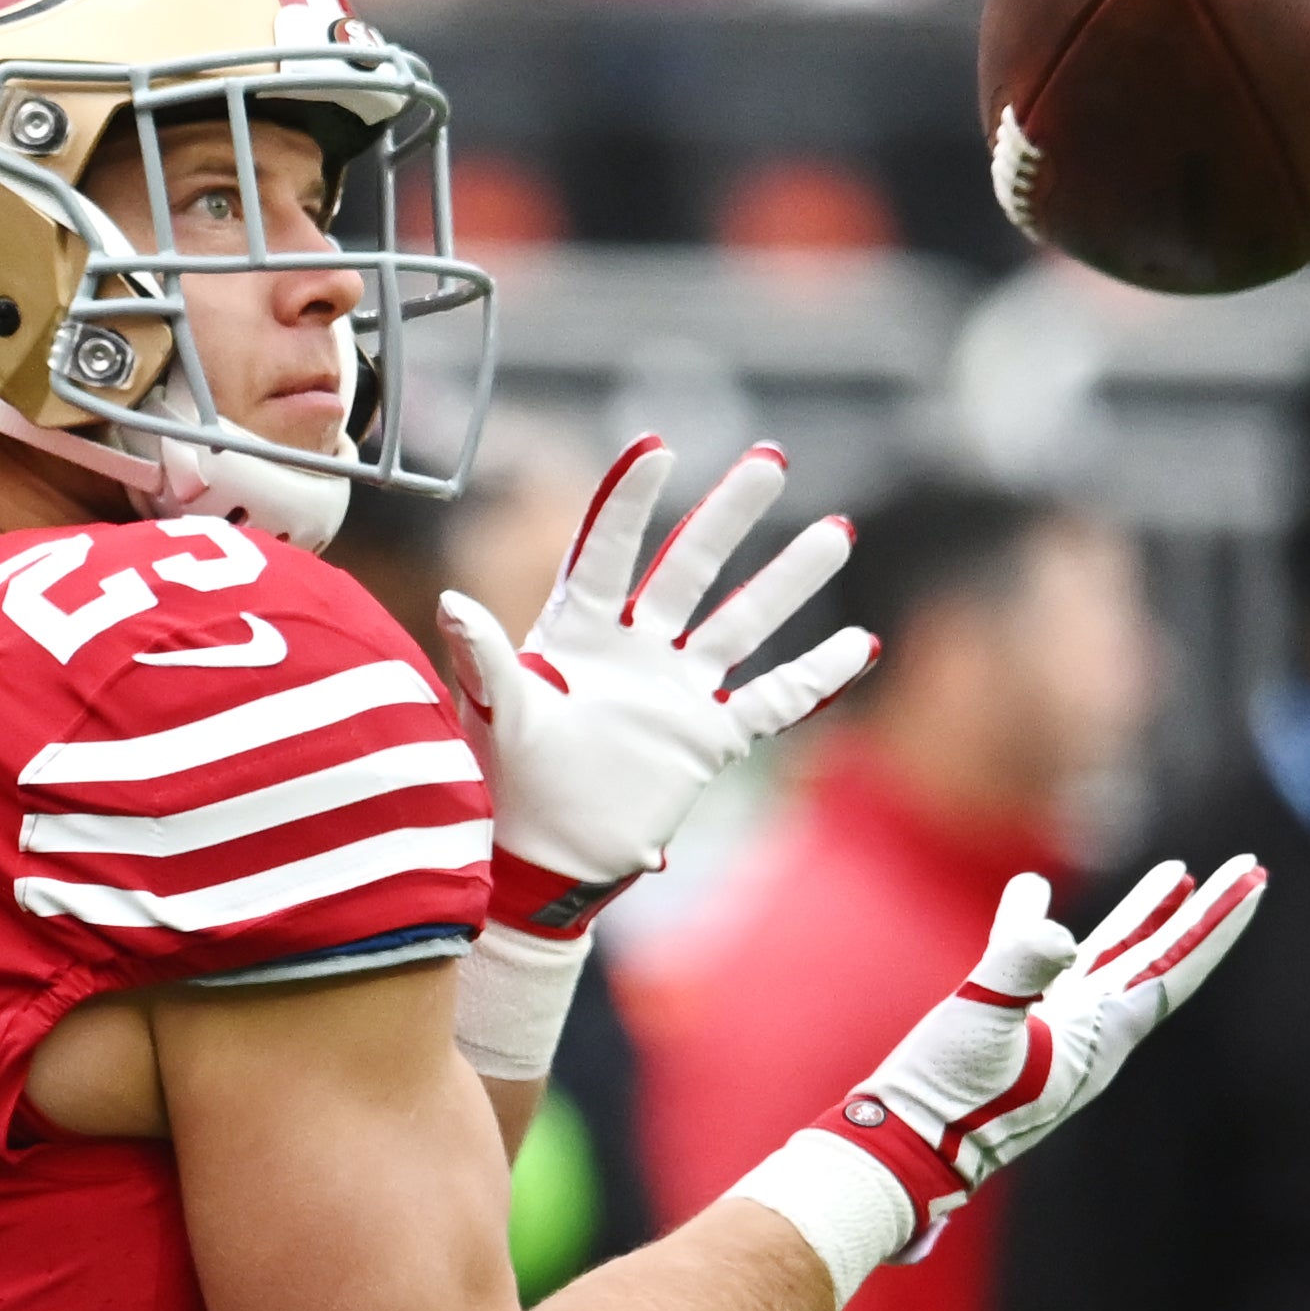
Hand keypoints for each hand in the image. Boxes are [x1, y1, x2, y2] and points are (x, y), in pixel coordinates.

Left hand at [438, 436, 873, 939]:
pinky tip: (859, 644)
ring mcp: (675, 692)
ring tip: (836, 531)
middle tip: (771, 460)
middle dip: (730, 514)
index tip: (655, 447)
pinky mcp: (705, 740)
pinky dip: (816, 676)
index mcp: (576, 633)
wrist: (541, 863)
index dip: (628, 501)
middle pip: (690, 567)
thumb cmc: (505, 785)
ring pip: (742, 622)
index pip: (606, 552)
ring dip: (789, 579)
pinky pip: (772, 702)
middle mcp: (634, 650)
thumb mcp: (493, 716)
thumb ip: (481, 657)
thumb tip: (450, 602)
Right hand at [733, 860, 1266, 1296]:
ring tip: (1176, 872)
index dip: (1216, 922)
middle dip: (1201, 912)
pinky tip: (1032, 891)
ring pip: (1113, 958)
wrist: (905, 1147)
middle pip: (1162, 958)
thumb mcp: (980, 1023)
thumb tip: (1055, 932)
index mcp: (1101, 1034)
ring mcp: (1055, 1032)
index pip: (1175, 967)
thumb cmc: (944, 1095)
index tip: (1254, 879)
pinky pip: (1042, 964)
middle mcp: (1092, 1032)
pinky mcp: (1012, 1030)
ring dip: (1144, 914)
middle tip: (1245, 866)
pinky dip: (1043, 926)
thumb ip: (1017, 967)